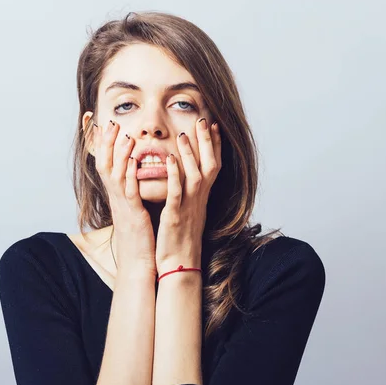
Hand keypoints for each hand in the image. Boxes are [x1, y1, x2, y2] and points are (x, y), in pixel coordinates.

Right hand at [93, 119, 157, 278]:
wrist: (138, 262)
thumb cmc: (139, 236)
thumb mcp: (133, 209)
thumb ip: (132, 191)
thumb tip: (135, 175)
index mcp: (117, 195)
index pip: (106, 164)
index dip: (104, 145)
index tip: (106, 125)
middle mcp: (116, 198)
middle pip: (105, 164)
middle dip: (107, 143)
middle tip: (111, 122)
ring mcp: (123, 206)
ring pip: (115, 175)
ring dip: (118, 154)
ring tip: (124, 134)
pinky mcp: (133, 215)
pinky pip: (129, 192)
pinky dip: (129, 175)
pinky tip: (133, 161)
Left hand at [155, 117, 221, 275]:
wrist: (180, 264)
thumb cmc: (181, 238)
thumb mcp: (188, 211)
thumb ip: (188, 193)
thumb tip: (185, 176)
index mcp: (202, 198)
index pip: (214, 166)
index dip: (215, 145)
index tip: (214, 126)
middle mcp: (199, 200)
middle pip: (210, 165)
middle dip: (207, 142)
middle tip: (204, 120)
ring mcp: (189, 207)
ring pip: (195, 175)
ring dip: (190, 154)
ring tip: (184, 134)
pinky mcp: (175, 216)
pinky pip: (176, 192)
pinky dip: (174, 174)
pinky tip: (169, 159)